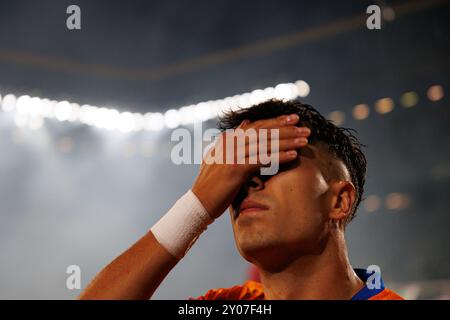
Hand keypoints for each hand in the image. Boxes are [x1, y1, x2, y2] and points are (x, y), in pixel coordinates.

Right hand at [191, 113, 310, 218]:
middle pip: (263, 132)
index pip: (256, 126)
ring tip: (305, 140)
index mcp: (228, 140)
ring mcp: (232, 155)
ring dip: (287, 141)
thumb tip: (246, 122)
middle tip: (305, 127)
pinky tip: (293, 156)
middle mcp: (230, 144)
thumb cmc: (212, 184)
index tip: (293, 118)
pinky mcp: (235, 169)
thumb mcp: (220, 157)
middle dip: (286, 129)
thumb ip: (232, 140)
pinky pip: (262, 160)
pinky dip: (279, 157)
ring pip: (265, 144)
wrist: (199, 203)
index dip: (275, 121)